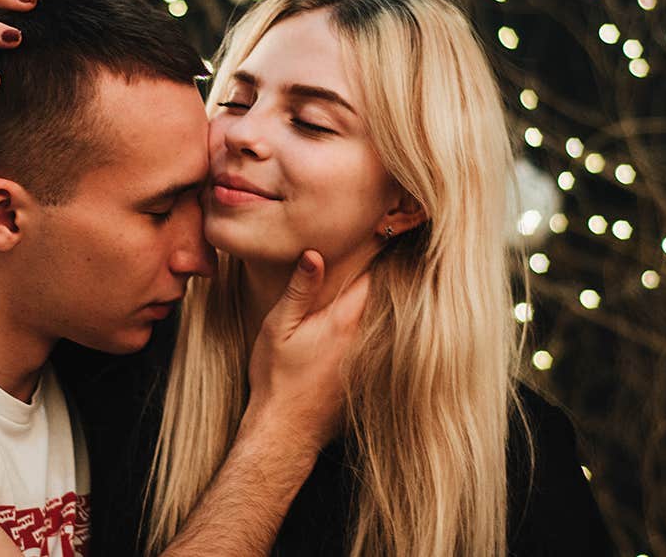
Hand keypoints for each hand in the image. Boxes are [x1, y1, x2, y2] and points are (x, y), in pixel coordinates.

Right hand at [244, 250, 369, 449]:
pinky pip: (382, 345)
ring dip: (382, 304)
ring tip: (389, 279)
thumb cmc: (276, 377)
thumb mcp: (278, 327)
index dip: (372, 255)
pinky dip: (380, 332)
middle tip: (385, 247)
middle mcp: (365, 338)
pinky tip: (372, 325)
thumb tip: (314, 252)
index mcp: (344, 320)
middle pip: (383, 297)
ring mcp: (372, 360)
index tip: (374, 234)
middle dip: (382, 276)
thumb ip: (299, 290)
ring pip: (385, 322)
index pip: (371, 277)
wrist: (286, 430)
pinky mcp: (370, 378)